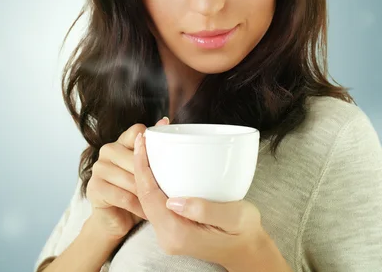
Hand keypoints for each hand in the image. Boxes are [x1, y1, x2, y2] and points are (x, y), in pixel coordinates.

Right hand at [86, 116, 169, 239]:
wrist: (116, 220)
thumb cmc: (136, 193)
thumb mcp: (148, 171)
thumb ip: (154, 149)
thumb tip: (165, 120)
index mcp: (121, 141)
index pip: (138, 132)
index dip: (152, 146)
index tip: (166, 160)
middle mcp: (108, 150)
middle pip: (136, 158)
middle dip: (152, 177)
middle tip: (167, 192)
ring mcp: (98, 167)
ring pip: (131, 179)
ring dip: (147, 195)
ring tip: (160, 205)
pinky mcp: (94, 187)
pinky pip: (123, 197)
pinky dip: (138, 207)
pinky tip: (146, 213)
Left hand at [133, 130, 268, 269]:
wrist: (247, 250)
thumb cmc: (244, 232)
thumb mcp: (235, 217)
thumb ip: (205, 211)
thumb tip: (172, 201)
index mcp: (178, 234)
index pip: (148, 195)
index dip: (141, 165)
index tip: (141, 140)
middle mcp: (166, 236)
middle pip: (142, 195)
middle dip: (140, 163)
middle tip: (143, 136)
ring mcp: (166, 233)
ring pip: (146, 197)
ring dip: (144, 171)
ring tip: (147, 145)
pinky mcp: (170, 227)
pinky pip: (154, 201)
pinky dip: (153, 180)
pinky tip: (156, 164)